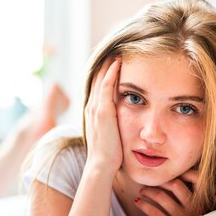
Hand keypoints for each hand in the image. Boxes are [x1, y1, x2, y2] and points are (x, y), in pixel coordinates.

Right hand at [84, 56, 122, 173]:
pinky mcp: (103, 111)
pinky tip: (118, 62)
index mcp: (93, 113)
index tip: (113, 62)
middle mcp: (91, 107)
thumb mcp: (112, 136)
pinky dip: (111, 73)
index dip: (104, 73)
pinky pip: (106, 86)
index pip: (98, 87)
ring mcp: (96, 108)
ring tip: (117, 50)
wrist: (101, 166)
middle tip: (114, 49)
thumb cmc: (109, 156)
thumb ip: (115, 126)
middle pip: (96, 78)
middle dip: (104, 64)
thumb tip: (124, 124)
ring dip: (108, 64)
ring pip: (100, 78)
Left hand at [134, 169, 198, 215]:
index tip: (171, 170)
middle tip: (151, 180)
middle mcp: (194, 208)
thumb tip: (180, 174)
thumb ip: (195, 194)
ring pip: (162, 197)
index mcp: (203, 202)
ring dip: (149, 191)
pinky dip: (143, 204)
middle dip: (160, 180)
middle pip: (175, 185)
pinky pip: (154, 212)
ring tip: (142, 191)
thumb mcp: (201, 210)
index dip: (184, 171)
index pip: (197, 178)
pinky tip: (138, 202)